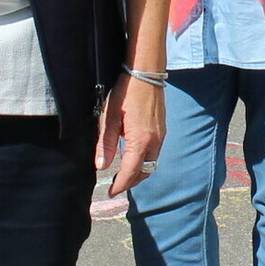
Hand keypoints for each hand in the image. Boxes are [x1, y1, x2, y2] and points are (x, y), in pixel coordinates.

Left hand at [96, 74, 165, 197]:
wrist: (147, 72)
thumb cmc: (126, 92)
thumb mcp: (109, 118)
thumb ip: (106, 144)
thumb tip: (102, 166)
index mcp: (141, 140)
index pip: (131, 171)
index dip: (120, 185)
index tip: (111, 193)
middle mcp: (155, 141)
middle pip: (145, 171)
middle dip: (131, 182)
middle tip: (115, 186)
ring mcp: (161, 135)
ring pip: (152, 163)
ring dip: (139, 172)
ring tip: (123, 174)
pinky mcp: (162, 129)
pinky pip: (155, 153)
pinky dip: (145, 161)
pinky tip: (133, 157)